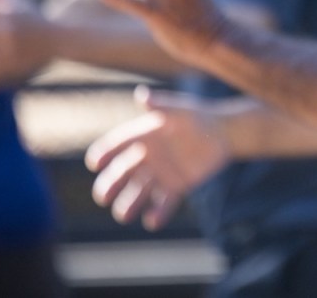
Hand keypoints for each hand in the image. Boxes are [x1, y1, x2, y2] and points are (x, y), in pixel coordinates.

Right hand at [85, 85, 233, 230]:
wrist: (222, 133)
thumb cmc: (197, 116)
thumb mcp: (179, 109)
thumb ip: (161, 104)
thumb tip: (142, 94)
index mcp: (143, 136)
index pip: (118, 144)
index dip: (105, 152)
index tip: (94, 162)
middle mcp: (147, 157)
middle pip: (122, 173)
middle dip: (111, 185)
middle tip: (102, 197)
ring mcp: (160, 174)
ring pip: (139, 192)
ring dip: (129, 204)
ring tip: (123, 215)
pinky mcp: (176, 187)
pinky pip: (165, 203)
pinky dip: (158, 213)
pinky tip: (152, 221)